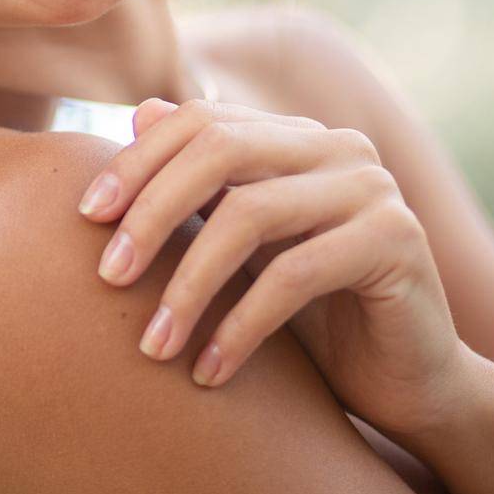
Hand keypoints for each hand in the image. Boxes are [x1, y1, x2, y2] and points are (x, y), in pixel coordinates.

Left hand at [77, 96, 473, 437]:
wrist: (407, 381)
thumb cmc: (313, 313)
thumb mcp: (244, 248)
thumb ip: (201, 184)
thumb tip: (137, 111)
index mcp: (296, 136)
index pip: (200, 120)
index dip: (138, 162)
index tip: (85, 216)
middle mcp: (338, 146)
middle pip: (218, 151)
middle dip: (152, 212)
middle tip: (106, 275)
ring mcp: (372, 187)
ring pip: (250, 216)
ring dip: (189, 285)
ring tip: (152, 344)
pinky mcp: (398, 241)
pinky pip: (295, 275)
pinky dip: (240, 325)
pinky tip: (208, 371)